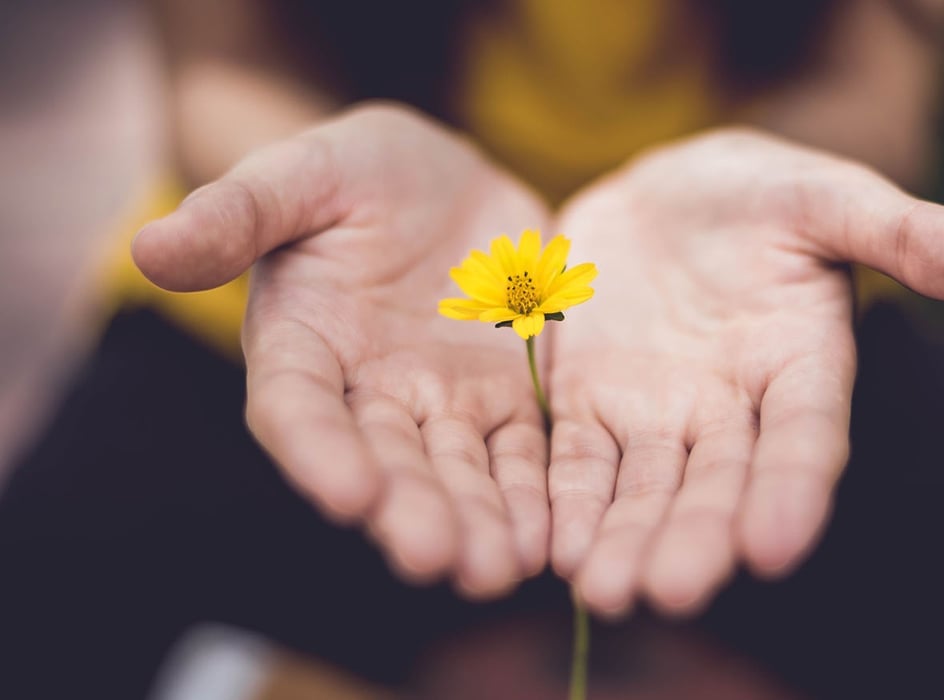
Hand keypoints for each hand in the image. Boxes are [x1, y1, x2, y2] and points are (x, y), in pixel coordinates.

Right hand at [133, 104, 551, 597]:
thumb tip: (149, 247)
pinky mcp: (506, 399)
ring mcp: (441, 402)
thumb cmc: (355, 171)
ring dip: (477, 522)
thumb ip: (238, 212)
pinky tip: (551, 538)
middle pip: (386, 461)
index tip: (349, 495)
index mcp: (303, 345)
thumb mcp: (301, 173)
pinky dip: (533, 495)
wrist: (443, 181)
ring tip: (499, 569)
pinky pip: (522, 454)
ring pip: (458, 472)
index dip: (319, 452)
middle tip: (437, 559)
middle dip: (410, 511)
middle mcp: (368, 392)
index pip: (299, 409)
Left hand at [546, 128, 943, 615]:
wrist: (662, 194)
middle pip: (717, 483)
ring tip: (604, 591)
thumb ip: (908, 234)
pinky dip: (566, 502)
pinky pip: (576, 461)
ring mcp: (657, 414)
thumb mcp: (827, 197)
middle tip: (671, 591)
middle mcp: (732, 409)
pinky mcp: (589, 405)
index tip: (775, 546)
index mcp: (801, 365)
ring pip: (644, 488)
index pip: (805, 437)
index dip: (793, 489)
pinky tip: (552, 547)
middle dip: (696, 537)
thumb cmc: (758, 194)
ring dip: (625, 539)